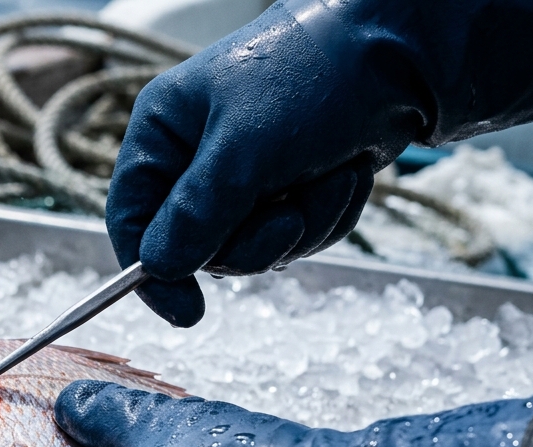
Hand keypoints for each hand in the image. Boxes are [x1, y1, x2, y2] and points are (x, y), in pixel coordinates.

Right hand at [106, 1, 417, 326]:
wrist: (402, 49)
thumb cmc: (312, 75)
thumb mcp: (246, 148)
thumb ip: (197, 212)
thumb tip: (159, 268)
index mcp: (162, 132)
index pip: (130, 217)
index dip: (151, 271)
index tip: (186, 312)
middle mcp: (194, 157)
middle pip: (198, 246)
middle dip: (256, 237)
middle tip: (290, 211)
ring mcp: (243, 177)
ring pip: (253, 248)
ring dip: (303, 223)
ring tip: (332, 172)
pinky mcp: (289, 189)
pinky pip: (295, 238)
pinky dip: (328, 216)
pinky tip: (346, 174)